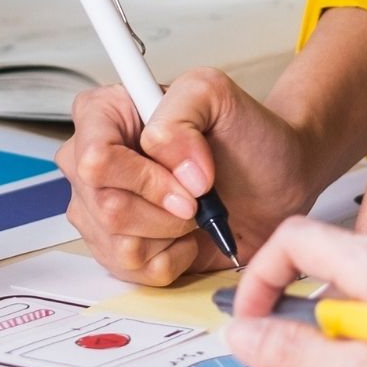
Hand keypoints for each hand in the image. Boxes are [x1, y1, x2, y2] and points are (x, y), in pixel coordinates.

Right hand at [58, 70, 313, 285]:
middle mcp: (92, 163)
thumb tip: (164, 159)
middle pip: (106, 207)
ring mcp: (99, 210)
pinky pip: (134, 270)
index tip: (192, 180)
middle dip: (166, 209)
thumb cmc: (246, 138)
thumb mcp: (217, 96)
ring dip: (172, 232)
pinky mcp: (117, 250)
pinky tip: (187, 235)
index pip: (94, 159)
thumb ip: (181, 111)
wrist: (274, 185)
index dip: (143, 178)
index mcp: (103, 116)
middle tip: (199, 196)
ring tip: (194, 211)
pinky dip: (174, 258)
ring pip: (119, 244)